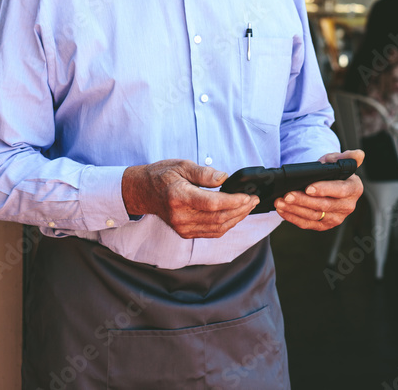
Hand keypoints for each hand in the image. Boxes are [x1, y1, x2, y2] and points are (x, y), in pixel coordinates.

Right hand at [121, 159, 258, 238]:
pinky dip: (226, 225)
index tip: (248, 196)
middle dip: (241, 210)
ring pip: (217, 228)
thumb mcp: (182, 165)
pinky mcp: (184, 233)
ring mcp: (182, 227)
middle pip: (218, 218)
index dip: (234, 201)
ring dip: (237, 219)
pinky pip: (211, 233)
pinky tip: (235, 215)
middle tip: (254, 200)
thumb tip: (224, 177)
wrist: (143, 192)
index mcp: (179, 196)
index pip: (213, 203)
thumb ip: (204, 173)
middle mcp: (180, 216)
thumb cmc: (162, 175)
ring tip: (248, 207)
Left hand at [275, 150, 363, 230]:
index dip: (324, 189)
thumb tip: (359, 154)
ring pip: (314, 216)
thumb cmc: (333, 171)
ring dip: (295, 209)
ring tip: (281, 202)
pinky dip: (293, 217)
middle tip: (288, 195)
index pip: (340, 190)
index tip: (308, 187)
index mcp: (354, 189)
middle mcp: (347, 206)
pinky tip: (283, 210)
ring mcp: (336, 218)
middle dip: (303, 200)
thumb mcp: (337, 160)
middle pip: (324, 205)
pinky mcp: (324, 225)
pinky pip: (307, 224)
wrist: (328, 183)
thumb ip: (346, 157)